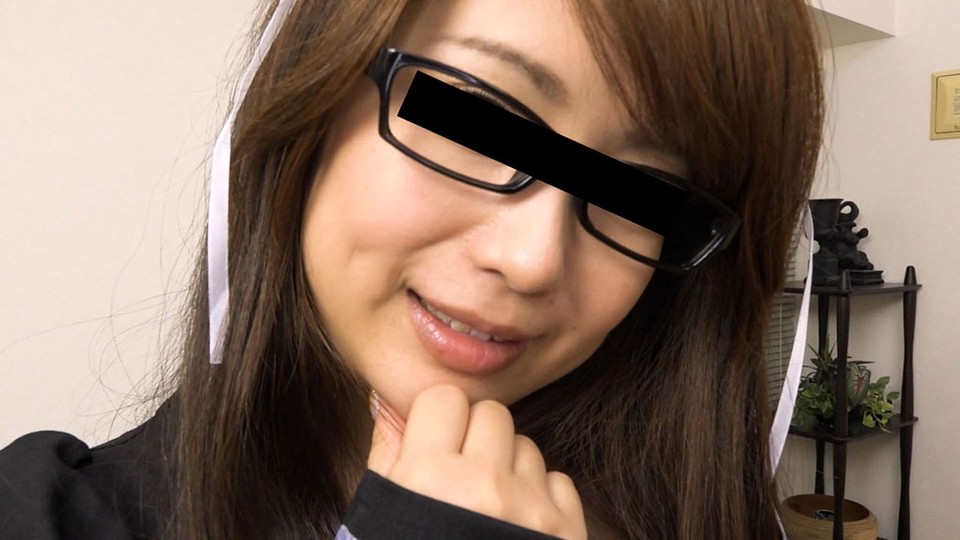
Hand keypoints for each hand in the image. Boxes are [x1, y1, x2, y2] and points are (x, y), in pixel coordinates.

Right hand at [367, 384, 586, 539]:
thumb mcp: (378, 519)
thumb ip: (387, 456)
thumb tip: (390, 404)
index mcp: (428, 481)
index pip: (445, 399)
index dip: (437, 420)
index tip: (433, 443)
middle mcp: (483, 487)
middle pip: (490, 414)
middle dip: (474, 438)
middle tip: (460, 478)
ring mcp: (530, 509)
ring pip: (525, 445)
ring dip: (507, 468)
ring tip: (488, 512)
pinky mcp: (566, 531)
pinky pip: (558, 480)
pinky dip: (539, 497)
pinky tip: (515, 529)